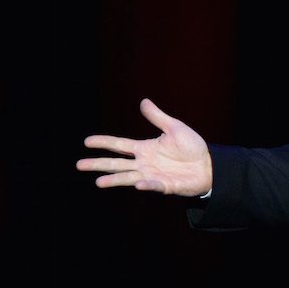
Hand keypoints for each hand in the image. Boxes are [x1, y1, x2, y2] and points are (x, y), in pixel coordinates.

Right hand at [76, 98, 211, 195]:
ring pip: (128, 177)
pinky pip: (154, 185)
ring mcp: (153, 176)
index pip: (120, 145)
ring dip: (114, 180)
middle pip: (117, 163)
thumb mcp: (174, 128)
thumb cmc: (191, 147)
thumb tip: (143, 101)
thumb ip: (157, 117)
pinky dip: (146, 185)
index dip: (104, 143)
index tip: (87, 141)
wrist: (208, 164)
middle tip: (79, 165)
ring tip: (98, 182)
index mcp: (145, 149)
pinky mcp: (165, 185)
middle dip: (99, 164)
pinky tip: (137, 183)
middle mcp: (144, 163)